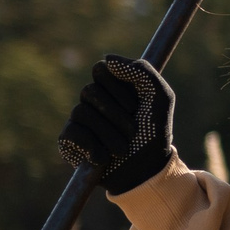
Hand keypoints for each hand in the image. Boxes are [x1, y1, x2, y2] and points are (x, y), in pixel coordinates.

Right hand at [57, 55, 176, 195]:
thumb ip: (142, 71)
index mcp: (112, 85)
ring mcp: (79, 119)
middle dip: (117, 114)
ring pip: (82, 112)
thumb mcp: (160, 97)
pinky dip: (93, 147)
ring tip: (123, 149)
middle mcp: (92, 100)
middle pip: (90, 91)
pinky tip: (104, 158)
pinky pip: (72, 133)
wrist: (146, 170)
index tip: (136, 105)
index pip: (100, 69)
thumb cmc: (154, 131)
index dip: (118, 87)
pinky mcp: (69, 140)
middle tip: (134, 131)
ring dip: (110, 135)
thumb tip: (108, 59)